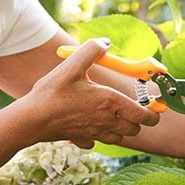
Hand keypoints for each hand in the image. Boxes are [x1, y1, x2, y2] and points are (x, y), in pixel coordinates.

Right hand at [13, 39, 160, 148]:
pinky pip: (97, 142)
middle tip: (131, 108)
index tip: (153, 107)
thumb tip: (105, 42)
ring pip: (119, 138)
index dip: (153, 113)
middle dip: (137, 120)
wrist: (31, 120)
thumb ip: (91, 50)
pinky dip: (99, 136)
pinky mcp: (81, 140)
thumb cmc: (52, 93)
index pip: (143, 115)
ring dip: (121, 129)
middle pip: (134, 129)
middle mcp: (106, 121)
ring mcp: (94, 134)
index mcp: (109, 102)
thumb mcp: (72, 65)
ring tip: (113, 116)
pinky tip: (89, 126)